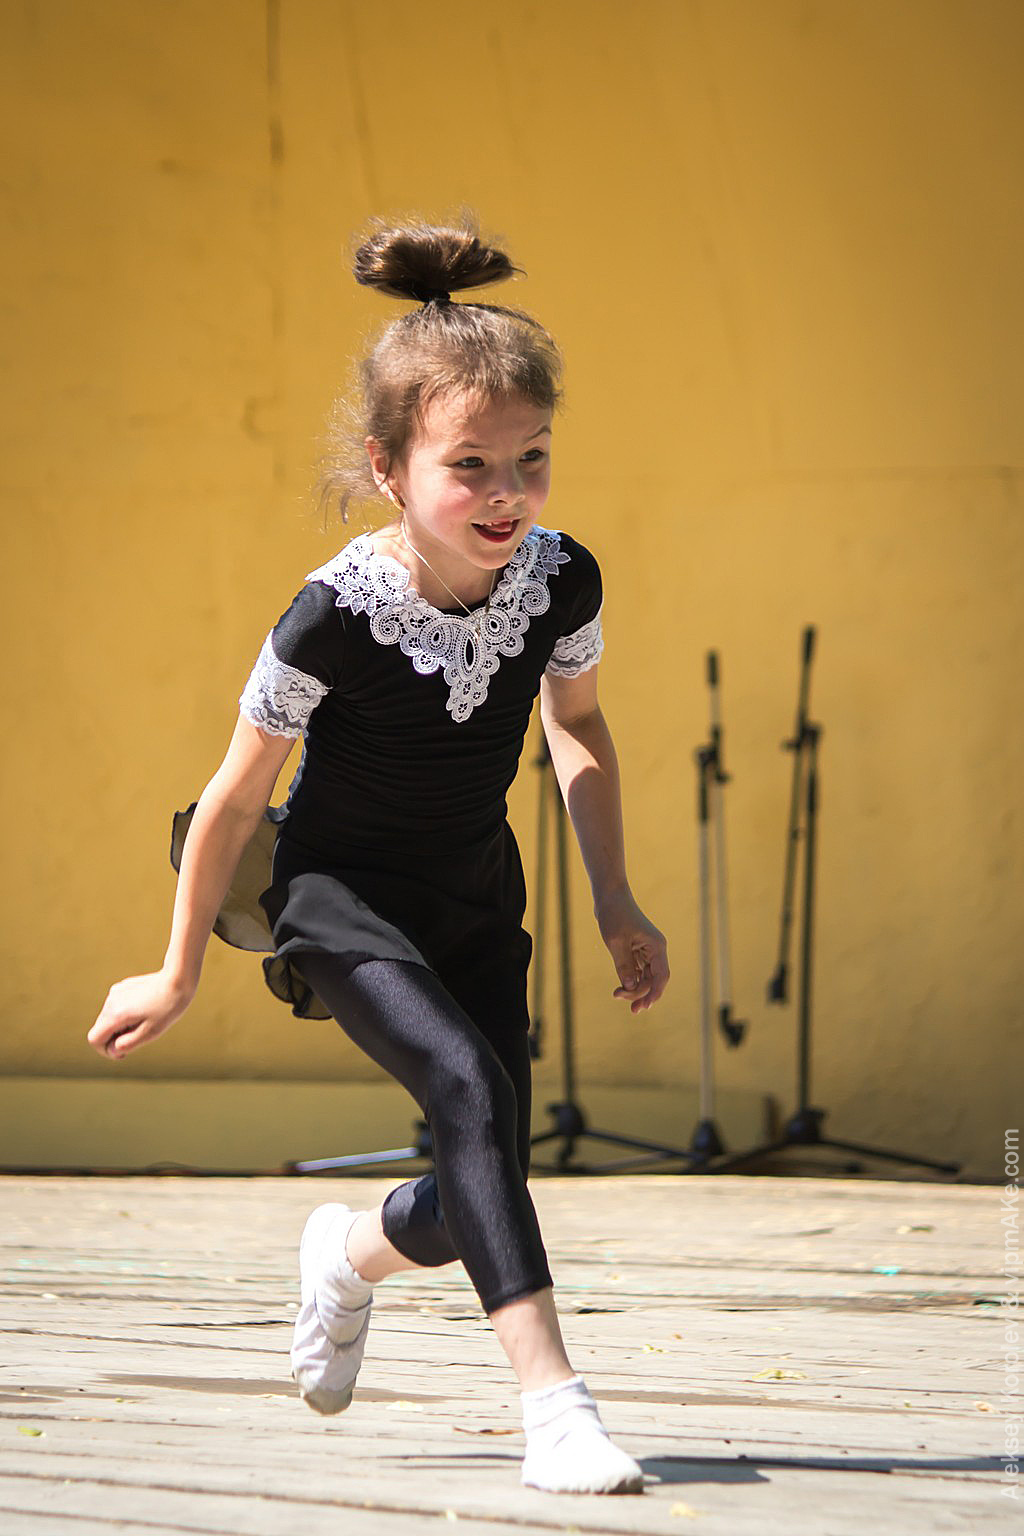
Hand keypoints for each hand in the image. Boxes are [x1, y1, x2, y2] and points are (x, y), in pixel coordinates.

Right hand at [87, 970, 194, 1059]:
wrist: (178, 979)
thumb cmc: (167, 1008)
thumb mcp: (151, 1032)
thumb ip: (128, 1044)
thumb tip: (112, 1050)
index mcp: (116, 1015)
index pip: (94, 1039)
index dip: (105, 1050)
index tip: (123, 1052)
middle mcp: (111, 1002)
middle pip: (100, 1029)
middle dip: (115, 1037)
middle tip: (140, 1035)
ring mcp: (115, 992)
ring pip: (108, 1018)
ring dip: (121, 1025)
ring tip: (145, 1020)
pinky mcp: (121, 987)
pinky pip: (116, 1007)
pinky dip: (125, 1014)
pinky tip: (145, 1008)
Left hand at [595, 888, 669, 1013]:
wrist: (610, 896)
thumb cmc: (614, 915)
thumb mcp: (616, 942)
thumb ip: (624, 966)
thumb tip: (631, 988)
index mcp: (656, 946)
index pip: (662, 976)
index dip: (655, 993)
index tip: (645, 1006)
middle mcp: (655, 950)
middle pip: (654, 980)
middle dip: (642, 994)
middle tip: (629, 1008)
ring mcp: (647, 950)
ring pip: (646, 977)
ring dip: (635, 989)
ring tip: (617, 995)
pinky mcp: (637, 950)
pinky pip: (638, 971)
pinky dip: (631, 981)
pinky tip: (620, 989)